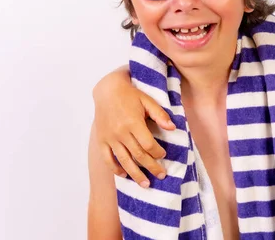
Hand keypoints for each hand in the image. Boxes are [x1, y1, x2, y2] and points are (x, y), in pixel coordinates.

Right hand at [92, 66, 174, 186]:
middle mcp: (120, 133)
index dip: (157, 152)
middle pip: (138, 155)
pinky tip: (124, 175)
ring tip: (145, 184)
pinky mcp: (102, 140)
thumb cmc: (130, 95)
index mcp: (133, 123)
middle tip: (161, 175)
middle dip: (151, 167)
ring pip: (123, 161)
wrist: (107, 90)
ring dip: (135, 174)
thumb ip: (160, 114)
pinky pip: (108, 158)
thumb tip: (173, 128)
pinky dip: (115, 168)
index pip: (148, 145)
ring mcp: (110, 138)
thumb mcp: (147, 100)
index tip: (163, 155)